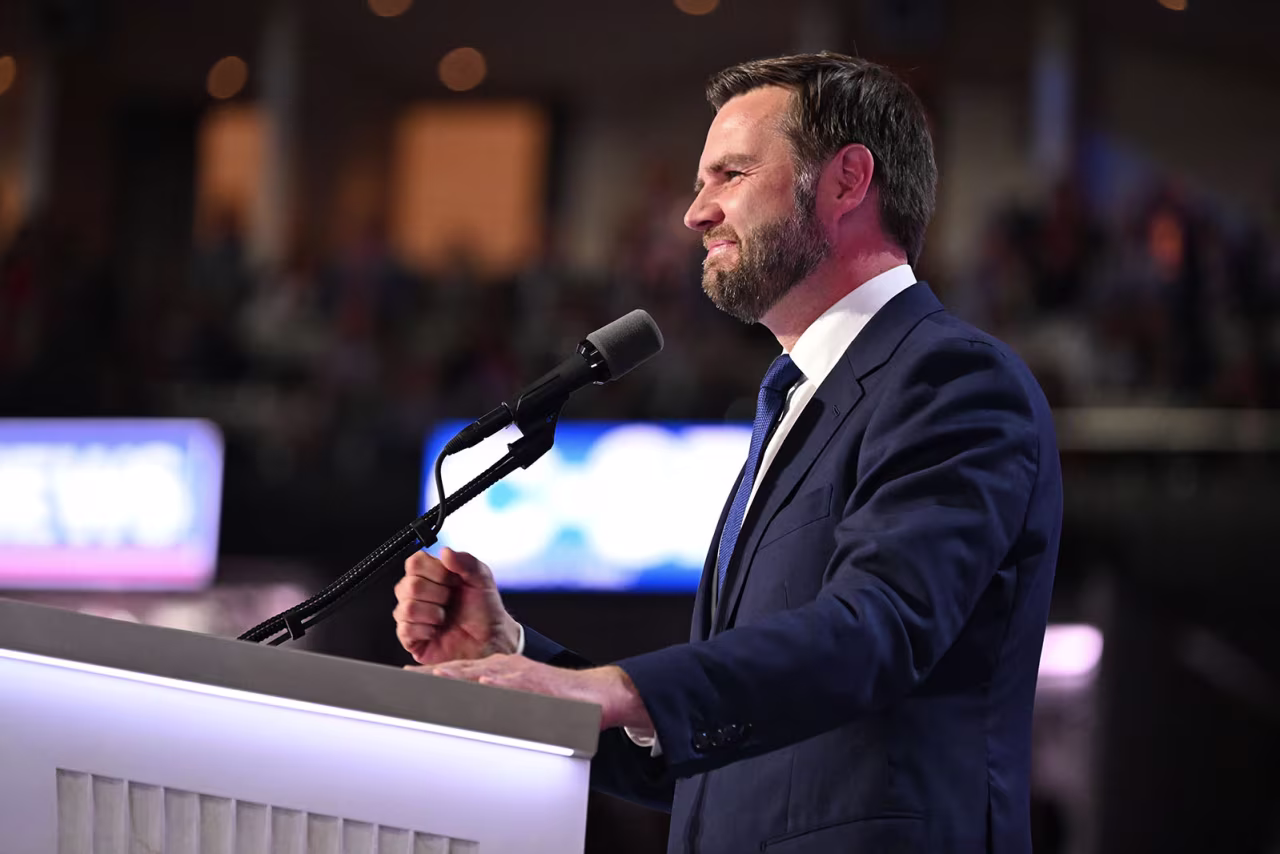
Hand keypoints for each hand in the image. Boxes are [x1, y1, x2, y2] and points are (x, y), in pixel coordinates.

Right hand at [393, 548, 519, 664]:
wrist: (490, 640)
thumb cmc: (485, 611)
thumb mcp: (482, 579)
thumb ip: (466, 561)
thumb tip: (446, 552)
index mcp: (431, 575)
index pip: (414, 562)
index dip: (435, 572)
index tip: (452, 580)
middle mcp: (417, 594)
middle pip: (408, 585)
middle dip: (437, 595)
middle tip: (450, 601)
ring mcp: (412, 616)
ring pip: (407, 608)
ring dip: (433, 614)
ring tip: (445, 617)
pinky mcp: (410, 638)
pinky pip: (406, 629)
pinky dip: (427, 631)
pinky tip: (437, 632)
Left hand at [409, 656, 653, 731]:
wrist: (597, 693)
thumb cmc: (558, 700)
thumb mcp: (518, 699)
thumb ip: (494, 703)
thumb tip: (468, 718)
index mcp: (498, 672)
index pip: (457, 672)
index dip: (430, 676)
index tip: (404, 680)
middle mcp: (505, 669)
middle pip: (461, 670)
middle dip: (432, 675)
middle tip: (404, 680)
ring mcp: (520, 675)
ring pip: (482, 675)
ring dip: (457, 677)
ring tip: (433, 679)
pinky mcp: (538, 684)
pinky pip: (514, 685)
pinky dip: (498, 685)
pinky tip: (484, 686)